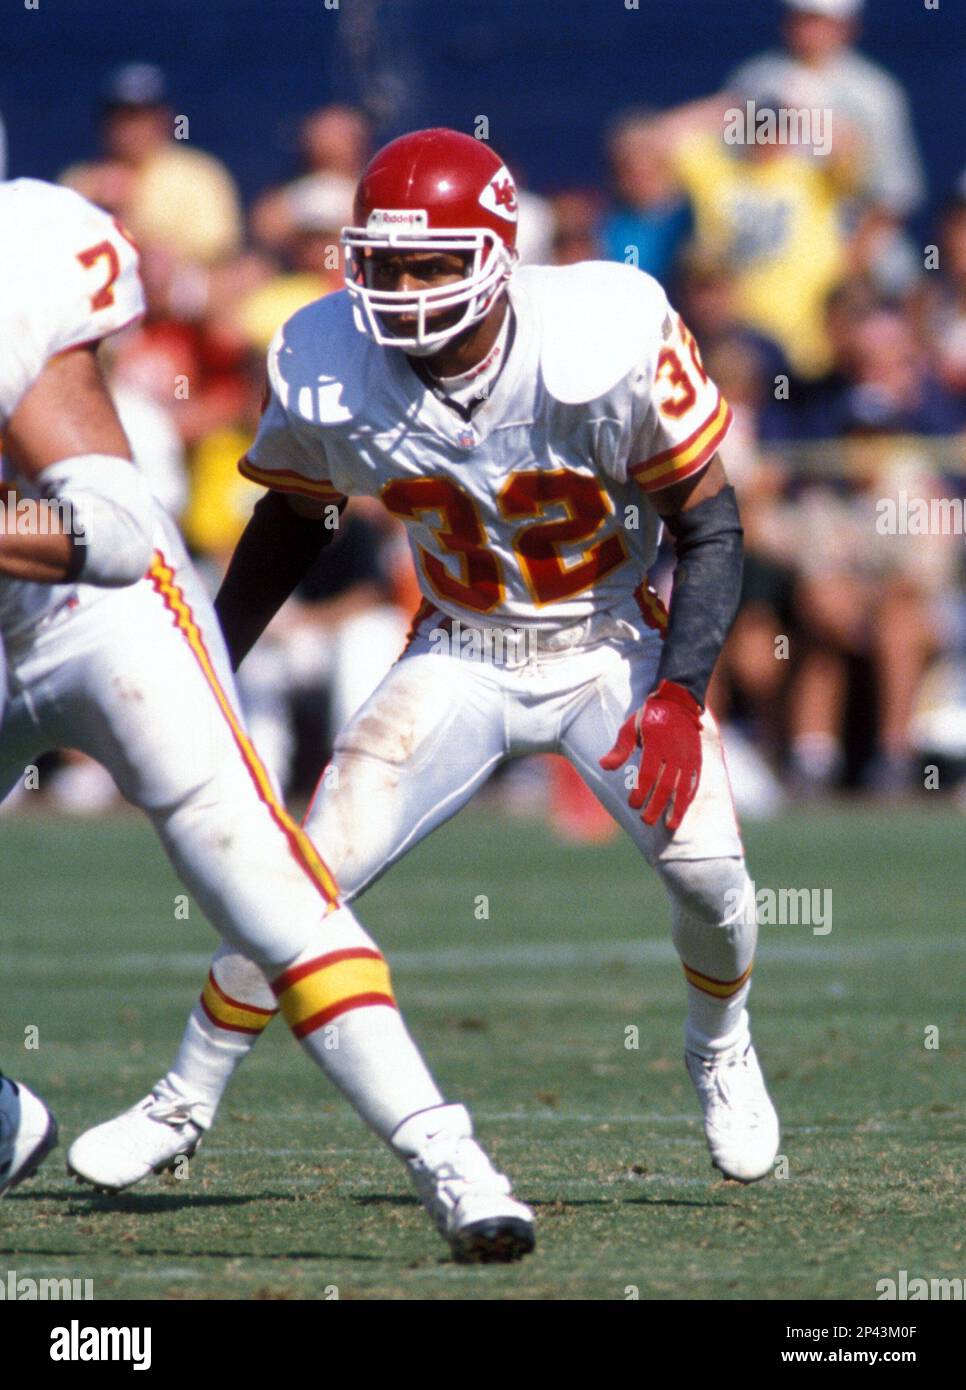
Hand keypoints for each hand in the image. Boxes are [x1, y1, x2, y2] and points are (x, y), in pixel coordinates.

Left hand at [599, 679, 702, 830]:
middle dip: (656, 805)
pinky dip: (689, 796)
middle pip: (665, 785)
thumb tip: (604, 766)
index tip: (633, 804)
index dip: (640, 792)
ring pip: (683, 787)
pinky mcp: (697, 758)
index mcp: (656, 746)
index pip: (647, 775)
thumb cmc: (648, 716)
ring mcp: (688, 756)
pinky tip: (683, 808)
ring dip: (676, 807)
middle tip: (647, 821)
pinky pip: (694, 780)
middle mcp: (674, 753)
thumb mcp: (629, 728)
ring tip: (670, 825)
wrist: (678, 702)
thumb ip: (620, 749)